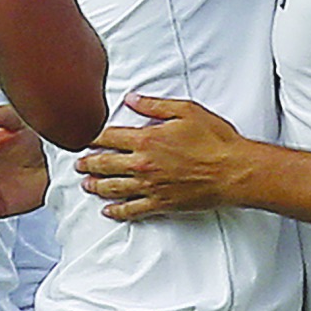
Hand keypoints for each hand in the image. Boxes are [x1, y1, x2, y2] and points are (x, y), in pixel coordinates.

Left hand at [76, 94, 239, 220]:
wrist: (233, 171)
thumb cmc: (215, 140)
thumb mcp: (186, 111)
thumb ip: (155, 105)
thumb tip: (132, 99)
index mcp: (147, 139)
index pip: (110, 137)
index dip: (93, 137)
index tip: (84, 137)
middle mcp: (143, 165)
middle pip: (106, 164)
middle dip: (88, 163)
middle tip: (77, 163)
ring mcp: (150, 186)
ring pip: (114, 188)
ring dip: (96, 186)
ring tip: (86, 184)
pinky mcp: (161, 203)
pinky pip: (132, 210)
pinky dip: (117, 211)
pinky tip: (108, 210)